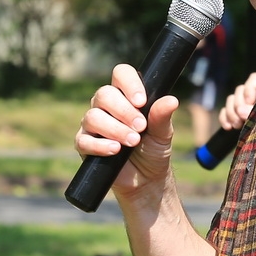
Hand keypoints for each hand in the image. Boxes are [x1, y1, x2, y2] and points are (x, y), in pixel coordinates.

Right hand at [75, 64, 178, 201]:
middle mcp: (106, 106)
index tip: (141, 101)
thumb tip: (171, 100)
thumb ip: (162, 116)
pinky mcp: (84, 145)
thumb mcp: (163, 134)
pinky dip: (100, 145)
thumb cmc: (153, 151)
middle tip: (141, 127)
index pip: (121, 74)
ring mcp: (92, 125)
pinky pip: (84, 140)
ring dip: (115, 129)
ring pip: (93, 117)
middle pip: (104, 94)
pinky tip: (115, 151)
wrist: (146, 180)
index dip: (129, 83)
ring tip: (133, 142)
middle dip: (124, 111)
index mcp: (125, 95)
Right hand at [218, 72, 255, 130]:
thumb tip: (242, 112)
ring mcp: (243, 102)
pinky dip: (224, 118)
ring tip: (237, 125)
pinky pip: (224, 111)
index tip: (249, 102)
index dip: (250, 89)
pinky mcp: (235, 112)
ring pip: (230, 99)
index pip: (254, 79)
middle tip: (242, 118)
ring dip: (231, 112)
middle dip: (239, 105)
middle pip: (240, 90)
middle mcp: (254, 92)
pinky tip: (228, 127)